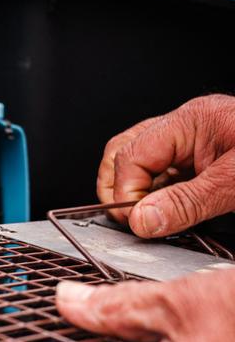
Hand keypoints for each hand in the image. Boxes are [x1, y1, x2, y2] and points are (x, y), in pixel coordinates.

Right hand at [97, 95, 234, 235]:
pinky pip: (167, 174)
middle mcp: (189, 126)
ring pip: (143, 164)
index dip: (126, 191)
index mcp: (191, 121)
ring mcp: (196, 141)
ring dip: (139, 192)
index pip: (132, 154)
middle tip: (133, 219)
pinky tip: (168, 212)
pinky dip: (161, 195)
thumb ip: (186, 203)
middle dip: (119, 188)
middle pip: (125, 151)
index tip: (136, 220)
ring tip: (149, 218)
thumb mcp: (234, 183)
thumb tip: (141, 220)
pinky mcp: (206, 158)